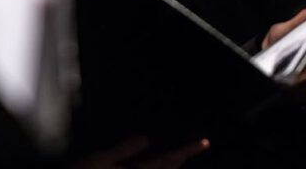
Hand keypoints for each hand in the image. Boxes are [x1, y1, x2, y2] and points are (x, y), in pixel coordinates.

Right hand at [73, 135, 209, 167]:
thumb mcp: (100, 160)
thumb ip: (123, 149)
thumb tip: (145, 139)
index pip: (169, 160)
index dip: (189, 151)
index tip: (205, 142)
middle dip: (182, 159)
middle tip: (197, 146)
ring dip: (171, 166)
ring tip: (179, 155)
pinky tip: (147, 162)